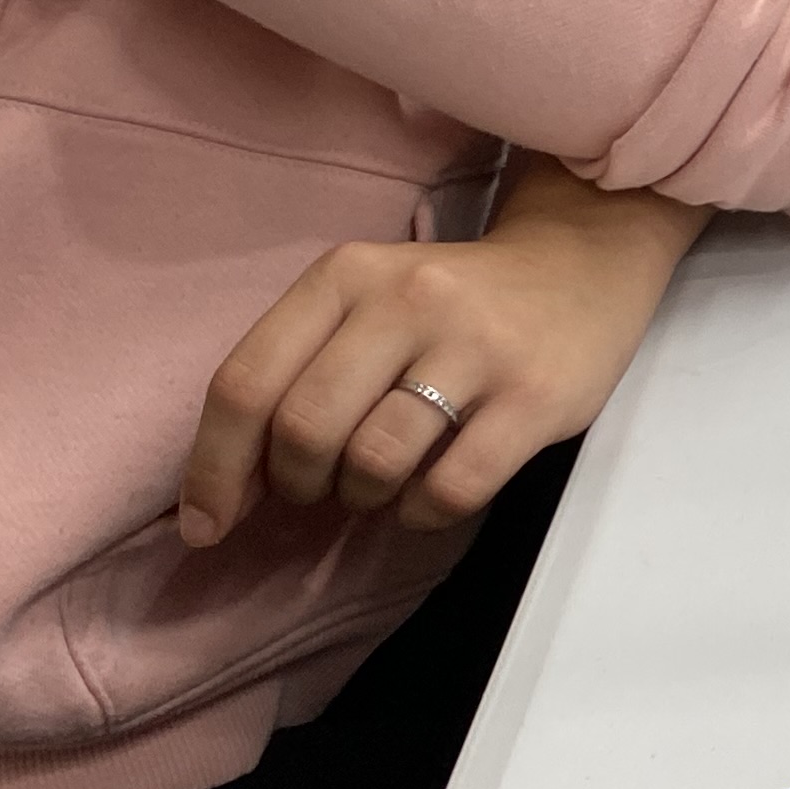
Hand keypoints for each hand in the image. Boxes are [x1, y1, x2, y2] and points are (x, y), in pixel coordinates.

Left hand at [176, 162, 703, 546]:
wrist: (583, 263)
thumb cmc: (451, 301)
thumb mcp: (365, 302)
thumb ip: (295, 374)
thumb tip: (223, 495)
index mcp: (346, 274)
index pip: (245, 383)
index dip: (213, 469)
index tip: (207, 524)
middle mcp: (408, 300)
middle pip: (307, 428)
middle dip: (298, 483)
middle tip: (322, 488)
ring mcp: (477, 347)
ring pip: (376, 461)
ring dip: (363, 497)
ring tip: (380, 485)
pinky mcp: (535, 396)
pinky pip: (451, 488)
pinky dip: (421, 512)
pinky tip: (426, 497)